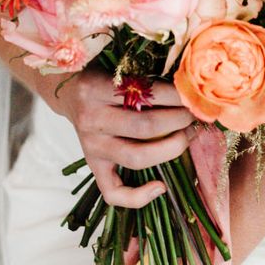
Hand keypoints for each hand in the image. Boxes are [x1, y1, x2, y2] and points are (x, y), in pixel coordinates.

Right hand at [52, 69, 195, 208]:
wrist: (68, 90)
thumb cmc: (101, 75)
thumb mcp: (117, 67)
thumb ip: (143, 76)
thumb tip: (188, 87)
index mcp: (97, 89)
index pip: (146, 94)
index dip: (177, 97)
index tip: (195, 95)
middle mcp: (92, 119)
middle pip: (146, 127)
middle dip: (180, 122)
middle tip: (197, 115)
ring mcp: (91, 146)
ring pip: (137, 157)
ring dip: (171, 149)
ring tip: (189, 136)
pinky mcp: (93, 165)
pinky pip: (113, 192)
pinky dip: (138, 197)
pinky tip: (161, 187)